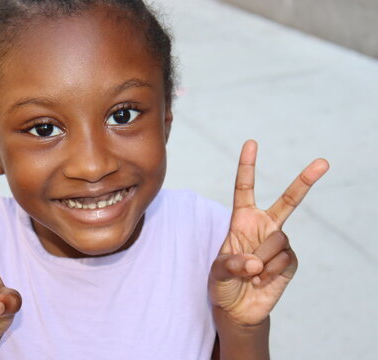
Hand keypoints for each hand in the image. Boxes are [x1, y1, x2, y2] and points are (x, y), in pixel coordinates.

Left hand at [208, 140, 328, 325]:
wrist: (237, 309)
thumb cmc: (223, 284)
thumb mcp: (216, 272)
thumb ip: (230, 264)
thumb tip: (254, 263)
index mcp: (242, 221)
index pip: (244, 189)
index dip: (247, 166)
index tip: (251, 143)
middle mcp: (264, 227)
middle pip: (288, 200)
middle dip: (305, 181)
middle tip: (324, 162)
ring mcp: (279, 243)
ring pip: (278, 239)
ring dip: (261, 259)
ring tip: (252, 274)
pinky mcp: (290, 262)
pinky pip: (284, 259)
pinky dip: (269, 272)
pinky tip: (262, 281)